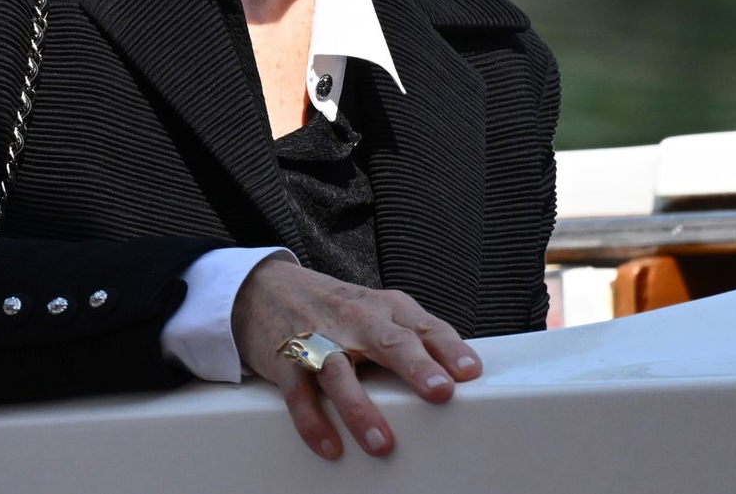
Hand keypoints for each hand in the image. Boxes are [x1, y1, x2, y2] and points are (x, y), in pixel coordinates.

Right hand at [231, 258, 481, 460]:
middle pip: (389, 341)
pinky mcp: (287, 359)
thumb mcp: (377, 312)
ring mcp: (319, 338)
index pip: (424, 325)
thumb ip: (414, 337)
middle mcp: (355, 320)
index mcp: (384, 308)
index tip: (470, 372)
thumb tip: (460, 375)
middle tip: (440, 392)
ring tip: (383, 444)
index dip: (449, 348)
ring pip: (341, 372)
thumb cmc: (335, 309)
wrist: (265, 288)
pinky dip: (313, 421)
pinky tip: (330, 446)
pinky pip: (299, 394)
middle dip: (415, 366)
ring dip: (361, 408)